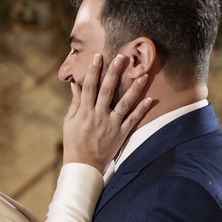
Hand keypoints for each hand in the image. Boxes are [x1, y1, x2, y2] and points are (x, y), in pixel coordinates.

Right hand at [62, 54, 152, 170]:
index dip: (93, 71)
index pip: (89, 87)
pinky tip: (151, 99)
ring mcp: (110, 125)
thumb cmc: (74, 142)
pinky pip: (133, 120)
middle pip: (107, 90)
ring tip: (143, 75)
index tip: (98, 57)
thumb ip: (75, 104)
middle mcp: (98, 116)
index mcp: (85, 112)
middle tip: (121, 57)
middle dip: (114, 73)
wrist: (83, 165)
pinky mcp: (120, 134)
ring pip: (124, 103)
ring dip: (134, 89)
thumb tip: (76, 85)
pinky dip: (142, 110)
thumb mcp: (70, 123)